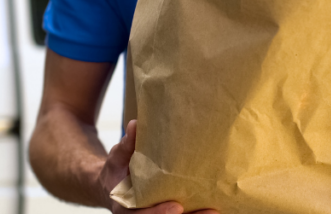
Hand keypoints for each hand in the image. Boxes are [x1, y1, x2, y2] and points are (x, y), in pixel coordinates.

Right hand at [99, 120, 217, 213]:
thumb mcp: (118, 157)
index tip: (177, 207)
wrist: (115, 183)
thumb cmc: (117, 170)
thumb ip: (126, 145)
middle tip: (210, 211)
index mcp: (125, 206)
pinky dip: (196, 212)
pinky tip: (215, 206)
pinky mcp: (166, 211)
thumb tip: (135, 125)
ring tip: (216, 210)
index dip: (159, 213)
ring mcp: (154, 213)